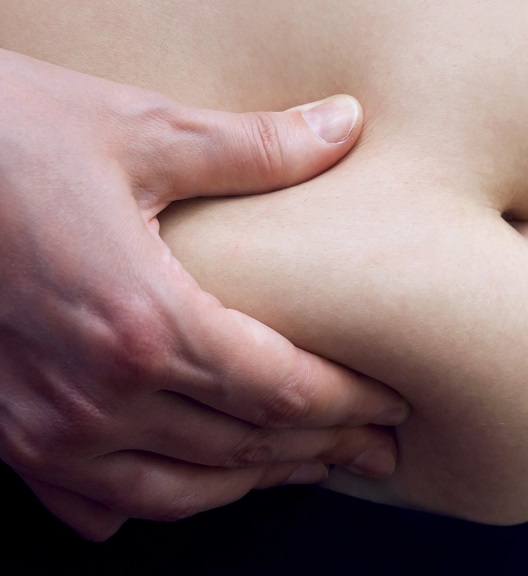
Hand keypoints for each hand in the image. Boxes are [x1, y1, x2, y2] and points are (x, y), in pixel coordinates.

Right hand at [0, 49, 407, 539]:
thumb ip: (254, 147)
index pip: (280, 391)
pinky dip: (163, 499)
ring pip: (181, 491)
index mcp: (143, 323)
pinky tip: (194, 486)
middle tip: (376, 447)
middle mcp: (96, 395)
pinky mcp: (10, 433)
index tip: (391, 404)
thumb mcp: (140, 133)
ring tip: (311, 466)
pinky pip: (101, 500)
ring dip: (256, 481)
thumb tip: (343, 124)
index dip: (348, 403)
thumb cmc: (7, 138)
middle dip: (323, 448)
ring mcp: (47, 427)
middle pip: (243, 447)